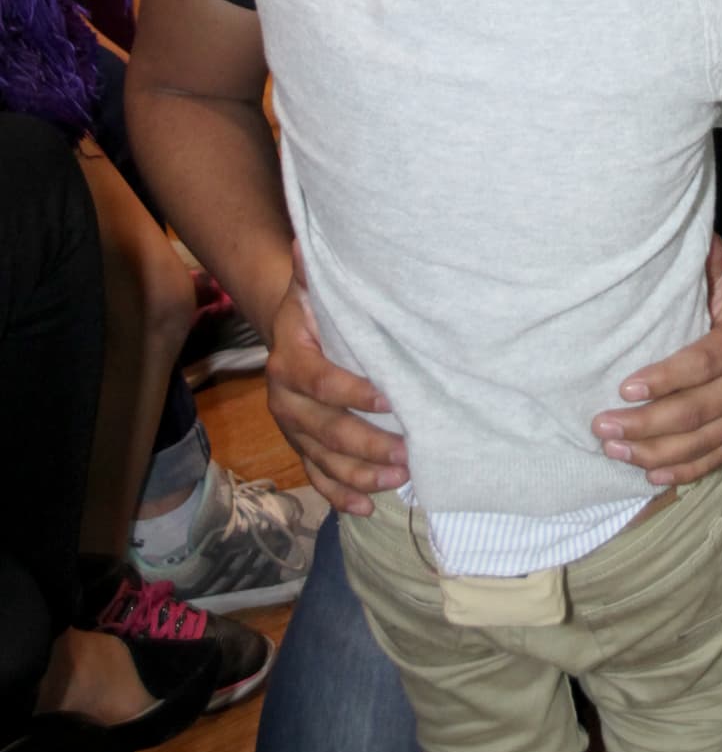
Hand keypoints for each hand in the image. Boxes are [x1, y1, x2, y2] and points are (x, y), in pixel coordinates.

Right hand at [265, 244, 408, 514]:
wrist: (291, 332)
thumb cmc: (316, 310)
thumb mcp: (316, 290)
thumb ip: (315, 276)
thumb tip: (305, 244)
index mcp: (290, 361)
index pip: (321, 381)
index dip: (352, 392)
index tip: (389, 399)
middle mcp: (285, 400)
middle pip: (325, 429)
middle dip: (367, 445)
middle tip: (406, 453)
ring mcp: (293, 428)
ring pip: (324, 459)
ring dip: (361, 475)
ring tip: (399, 479)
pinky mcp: (302, 447)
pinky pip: (318, 476)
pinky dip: (341, 495)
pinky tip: (366, 507)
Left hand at [591, 237, 721, 484]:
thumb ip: (707, 260)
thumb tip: (689, 234)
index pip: (701, 365)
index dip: (664, 379)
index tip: (624, 388)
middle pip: (695, 411)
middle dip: (645, 423)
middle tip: (602, 425)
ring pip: (699, 442)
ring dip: (653, 452)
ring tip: (612, 449)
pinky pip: (712, 460)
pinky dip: (681, 472)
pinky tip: (647, 474)